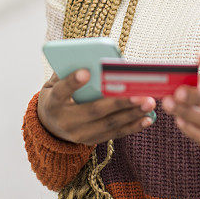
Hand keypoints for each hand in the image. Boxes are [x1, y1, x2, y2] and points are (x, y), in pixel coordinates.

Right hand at [37, 69, 154, 145]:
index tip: (87, 71)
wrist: (49, 125)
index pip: (62, 91)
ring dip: (132, 114)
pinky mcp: (91, 141)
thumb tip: (95, 57)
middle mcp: (65, 121)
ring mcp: (78, 134)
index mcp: (53, 102)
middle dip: (119, 102)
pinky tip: (148, 119)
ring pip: (108, 124)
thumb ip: (70, 70)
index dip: (73, 82)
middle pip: (94, 111)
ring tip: (149, 103)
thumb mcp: (56, 82)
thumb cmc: (58, 94)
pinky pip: (114, 134)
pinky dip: (133, 126)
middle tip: (139, 93)